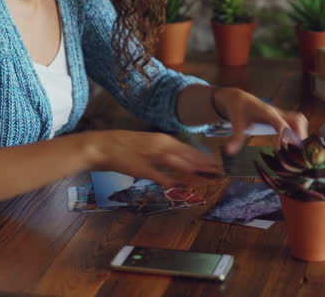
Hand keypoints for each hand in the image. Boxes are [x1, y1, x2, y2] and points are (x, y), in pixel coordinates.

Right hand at [82, 130, 223, 187]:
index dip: (204, 157)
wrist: (104, 146)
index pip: (188, 149)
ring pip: (176, 161)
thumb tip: (180, 163)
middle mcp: (160, 146)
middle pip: (187, 154)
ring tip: (207, 174)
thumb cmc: (127, 147)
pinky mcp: (140, 167)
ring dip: (192, 168)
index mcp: (162, 140)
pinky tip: (176, 184)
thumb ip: (165, 156)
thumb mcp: (149, 147)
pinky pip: (156, 173)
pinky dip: (167, 178)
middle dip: (204, 163)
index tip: (217, 164)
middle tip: (220, 171)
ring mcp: (150, 156)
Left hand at [213, 87, 308, 154]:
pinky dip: (300, 133)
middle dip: (300, 135)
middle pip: (297, 120)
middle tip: (298, 152)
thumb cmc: (239, 110)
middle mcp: (277, 112)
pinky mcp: (283, 117)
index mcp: (266, 113)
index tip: (287, 147)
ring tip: (299, 151)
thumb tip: (229, 152)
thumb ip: (235, 137)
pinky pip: (297, 123)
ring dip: (303, 134)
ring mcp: (282, 114)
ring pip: (300, 120)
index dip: (285, 134)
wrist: (240, 98)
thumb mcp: (236, 123)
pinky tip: (297, 146)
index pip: (279, 123)